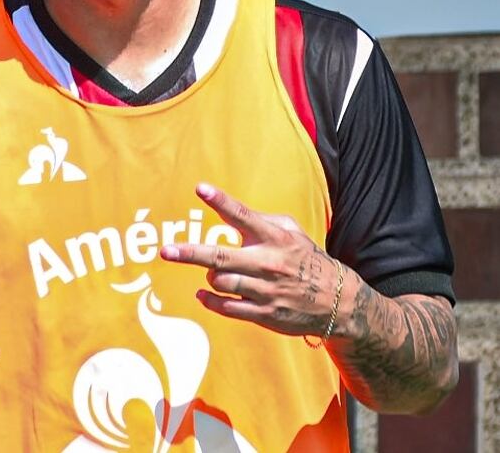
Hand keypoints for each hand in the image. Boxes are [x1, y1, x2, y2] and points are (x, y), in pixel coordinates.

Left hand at [159, 183, 340, 336]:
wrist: (338, 301)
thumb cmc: (305, 259)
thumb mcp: (292, 232)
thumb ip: (261, 220)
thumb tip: (228, 211)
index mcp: (274, 238)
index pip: (242, 216)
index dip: (221, 201)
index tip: (200, 189)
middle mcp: (268, 263)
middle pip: (221, 257)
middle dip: (190, 253)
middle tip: (166, 250)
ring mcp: (265, 291)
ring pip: (221, 282)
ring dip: (210, 276)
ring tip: (215, 272)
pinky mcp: (264, 314)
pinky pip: (227, 308)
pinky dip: (210, 300)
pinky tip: (202, 293)